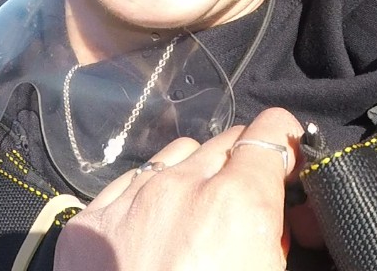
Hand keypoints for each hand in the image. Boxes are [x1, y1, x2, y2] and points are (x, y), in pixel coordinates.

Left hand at [55, 108, 303, 270]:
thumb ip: (273, 239)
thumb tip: (270, 224)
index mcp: (236, 204)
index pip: (267, 136)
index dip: (282, 137)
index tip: (286, 146)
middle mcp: (181, 186)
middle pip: (222, 142)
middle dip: (241, 159)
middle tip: (248, 192)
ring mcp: (129, 197)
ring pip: (175, 154)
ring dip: (195, 171)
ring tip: (200, 209)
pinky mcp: (90, 217)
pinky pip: (129, 181)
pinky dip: (148, 192)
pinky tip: (153, 223)